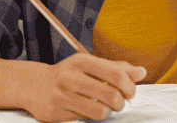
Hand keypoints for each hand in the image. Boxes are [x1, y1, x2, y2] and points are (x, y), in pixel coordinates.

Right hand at [25, 53, 146, 122]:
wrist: (36, 85)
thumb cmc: (68, 75)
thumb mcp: (90, 65)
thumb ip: (116, 68)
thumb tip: (140, 72)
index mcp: (82, 60)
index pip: (116, 74)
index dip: (129, 86)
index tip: (130, 91)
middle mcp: (71, 75)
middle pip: (111, 95)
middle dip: (120, 103)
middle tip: (118, 102)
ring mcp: (63, 93)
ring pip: (100, 111)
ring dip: (108, 112)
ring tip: (104, 108)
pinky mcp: (56, 110)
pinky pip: (85, 119)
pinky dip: (92, 117)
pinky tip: (88, 110)